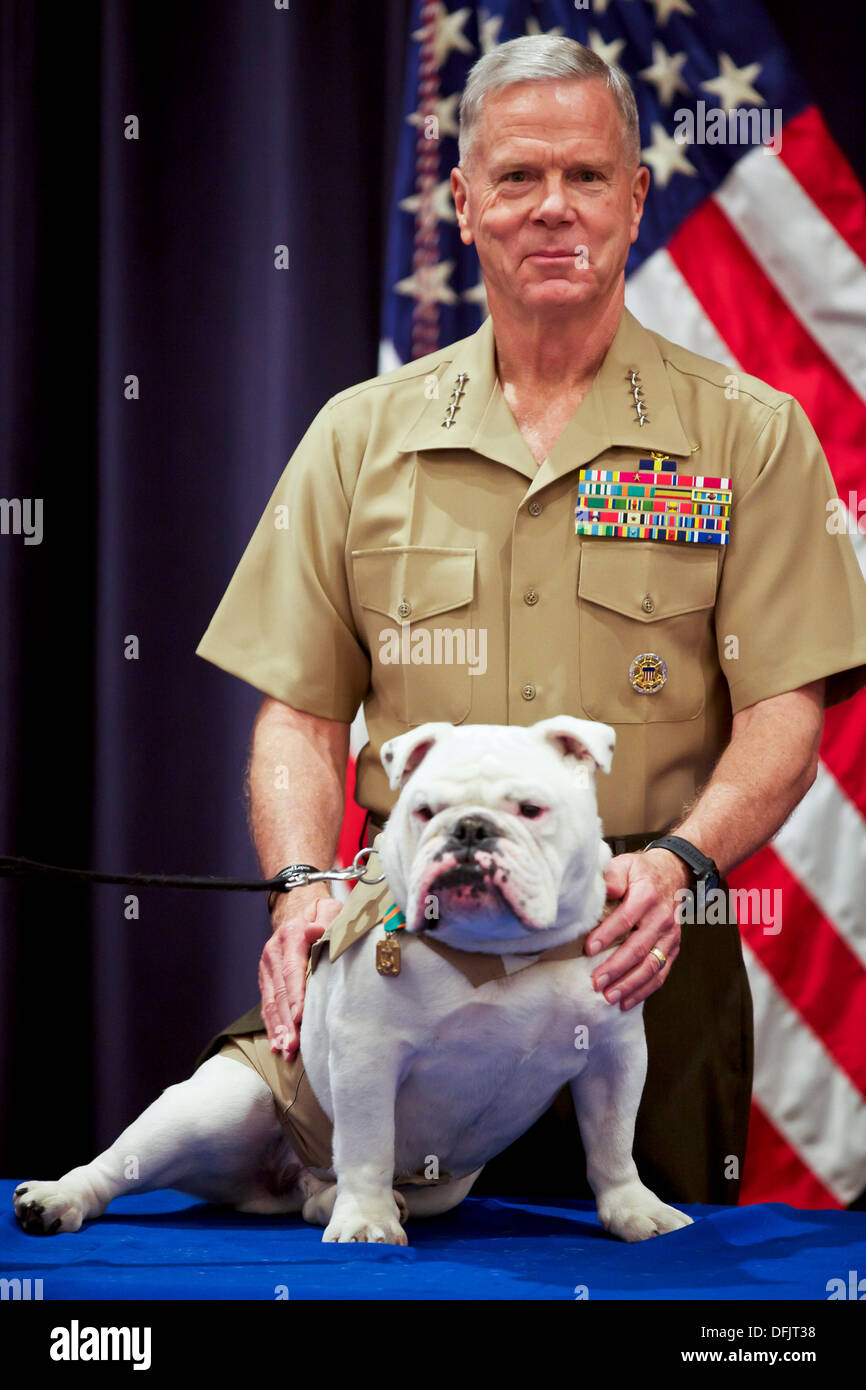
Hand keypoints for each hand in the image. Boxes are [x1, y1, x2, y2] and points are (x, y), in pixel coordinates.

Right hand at [259, 889, 343, 1060]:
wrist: (298, 908)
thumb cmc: (322, 914)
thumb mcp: (329, 908)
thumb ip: (327, 918)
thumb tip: (317, 930)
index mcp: (292, 934)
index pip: (293, 969)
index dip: (296, 995)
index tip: (299, 1017)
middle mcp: (274, 951)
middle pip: (280, 991)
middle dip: (286, 1021)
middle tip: (294, 1045)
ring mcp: (267, 965)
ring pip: (271, 1001)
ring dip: (277, 1028)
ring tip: (286, 1050)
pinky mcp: (265, 977)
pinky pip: (266, 1004)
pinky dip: (271, 1025)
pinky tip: (276, 1044)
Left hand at [585, 849, 689, 1010]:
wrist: (674, 874)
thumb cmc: (641, 873)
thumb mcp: (625, 864)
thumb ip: (612, 877)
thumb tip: (601, 892)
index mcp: (647, 896)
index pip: (626, 918)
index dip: (607, 934)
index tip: (588, 949)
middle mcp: (662, 918)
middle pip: (639, 948)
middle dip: (616, 968)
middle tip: (596, 982)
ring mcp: (670, 936)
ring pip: (651, 966)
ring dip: (630, 985)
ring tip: (609, 997)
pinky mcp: (672, 949)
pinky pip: (660, 973)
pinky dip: (644, 990)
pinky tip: (626, 1002)